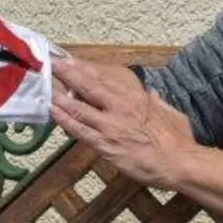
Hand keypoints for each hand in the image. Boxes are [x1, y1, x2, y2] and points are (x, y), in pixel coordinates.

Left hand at [51, 57, 198, 187]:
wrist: (179, 163)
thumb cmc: (178, 139)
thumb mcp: (169, 112)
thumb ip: (157, 102)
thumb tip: (152, 95)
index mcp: (135, 96)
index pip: (104, 76)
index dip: (84, 67)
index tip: (70, 59)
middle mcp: (120, 105)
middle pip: (87, 84)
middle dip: (66, 72)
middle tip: (50, 62)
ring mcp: (110, 124)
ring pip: (78, 105)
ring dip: (59, 94)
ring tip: (43, 84)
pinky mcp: (105, 144)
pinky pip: (80, 129)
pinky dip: (64, 119)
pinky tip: (52, 111)